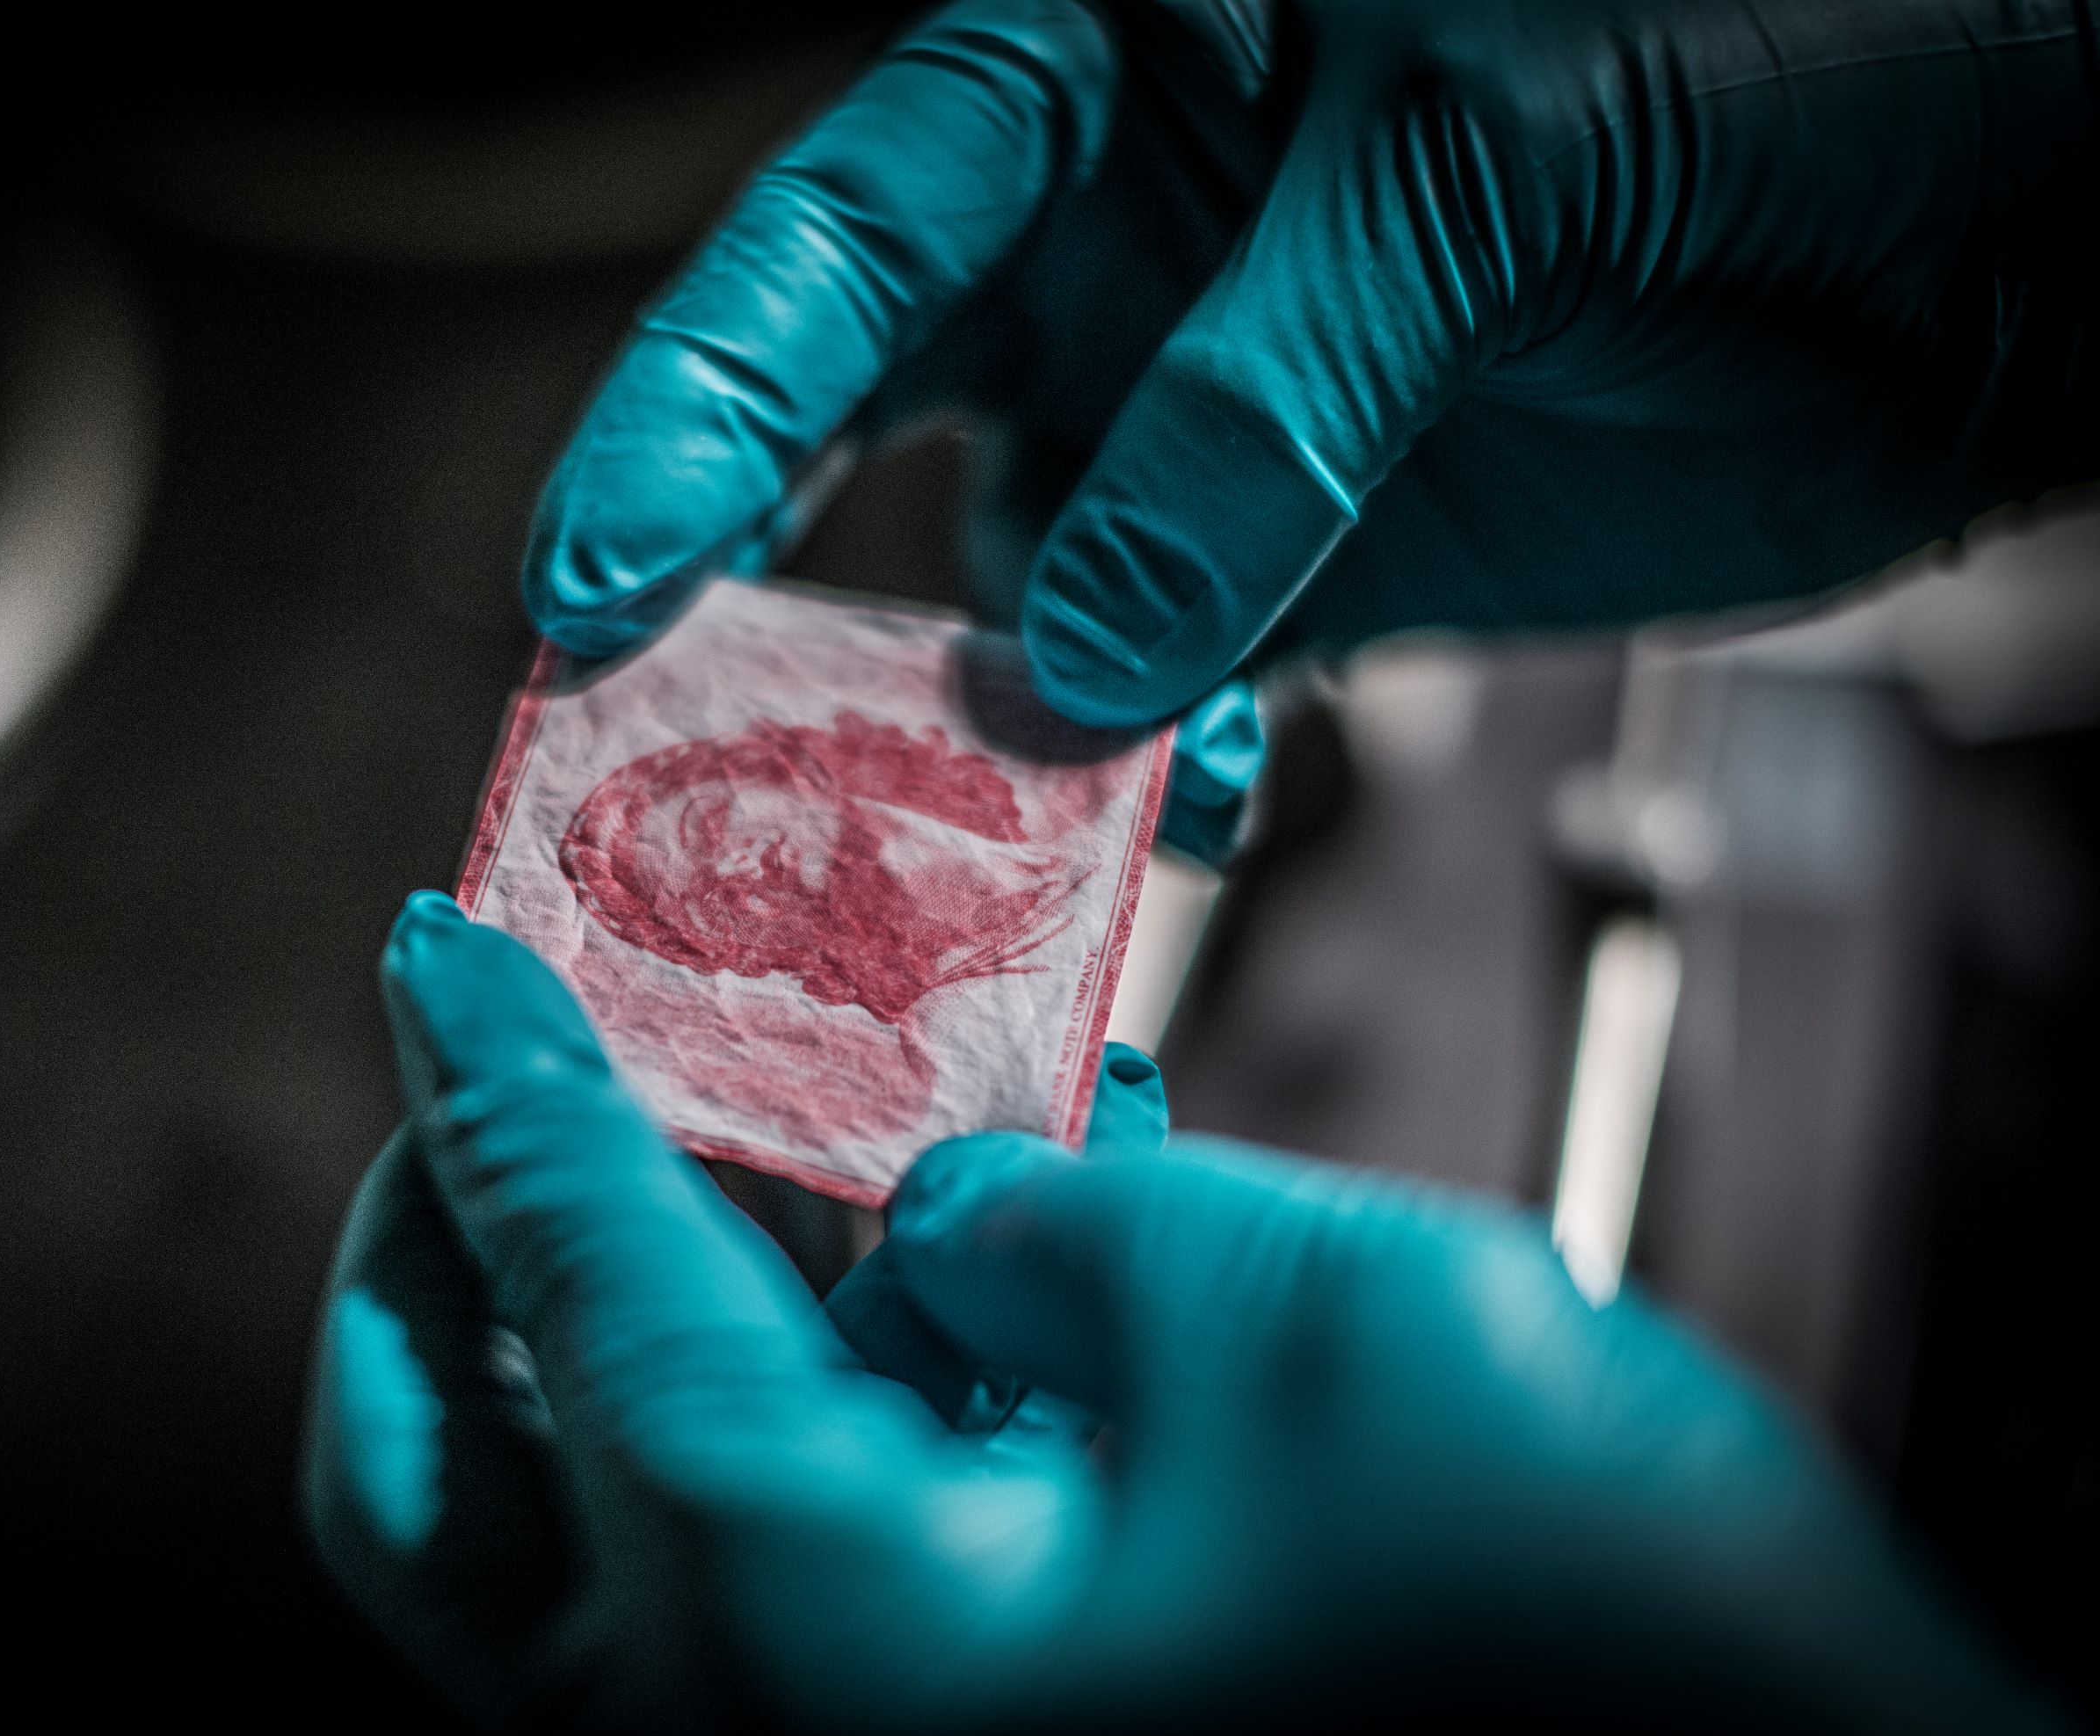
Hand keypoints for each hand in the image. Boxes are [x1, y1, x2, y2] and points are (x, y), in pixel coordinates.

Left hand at [302, 894, 2071, 1735]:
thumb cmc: (1593, 1631)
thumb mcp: (1302, 1320)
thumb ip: (1048, 1220)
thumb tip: (925, 1206)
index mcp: (819, 1625)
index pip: (564, 1286)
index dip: (493, 1082)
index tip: (434, 938)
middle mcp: (783, 1729)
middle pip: (449, 1490)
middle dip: (447, 1264)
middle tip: (514, 1075)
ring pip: (603, 1522)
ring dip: (635, 1294)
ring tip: (723, 1092)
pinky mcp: (975, 1724)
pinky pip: (799, 1536)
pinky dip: (818, 1372)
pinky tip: (948, 1208)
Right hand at [522, 0, 2095, 736]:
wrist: (2002, 214)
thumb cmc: (1767, 49)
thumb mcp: (1482, 161)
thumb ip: (1260, 404)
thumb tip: (1073, 656)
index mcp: (1106, 71)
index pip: (848, 231)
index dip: (702, 402)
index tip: (597, 570)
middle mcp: (1115, 249)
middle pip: (859, 422)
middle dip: (745, 582)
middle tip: (639, 734)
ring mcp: (1195, 422)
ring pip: (997, 596)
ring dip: (954, 727)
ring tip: (922, 837)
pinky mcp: (1293, 568)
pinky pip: (1150, 696)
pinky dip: (1130, 771)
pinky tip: (1157, 800)